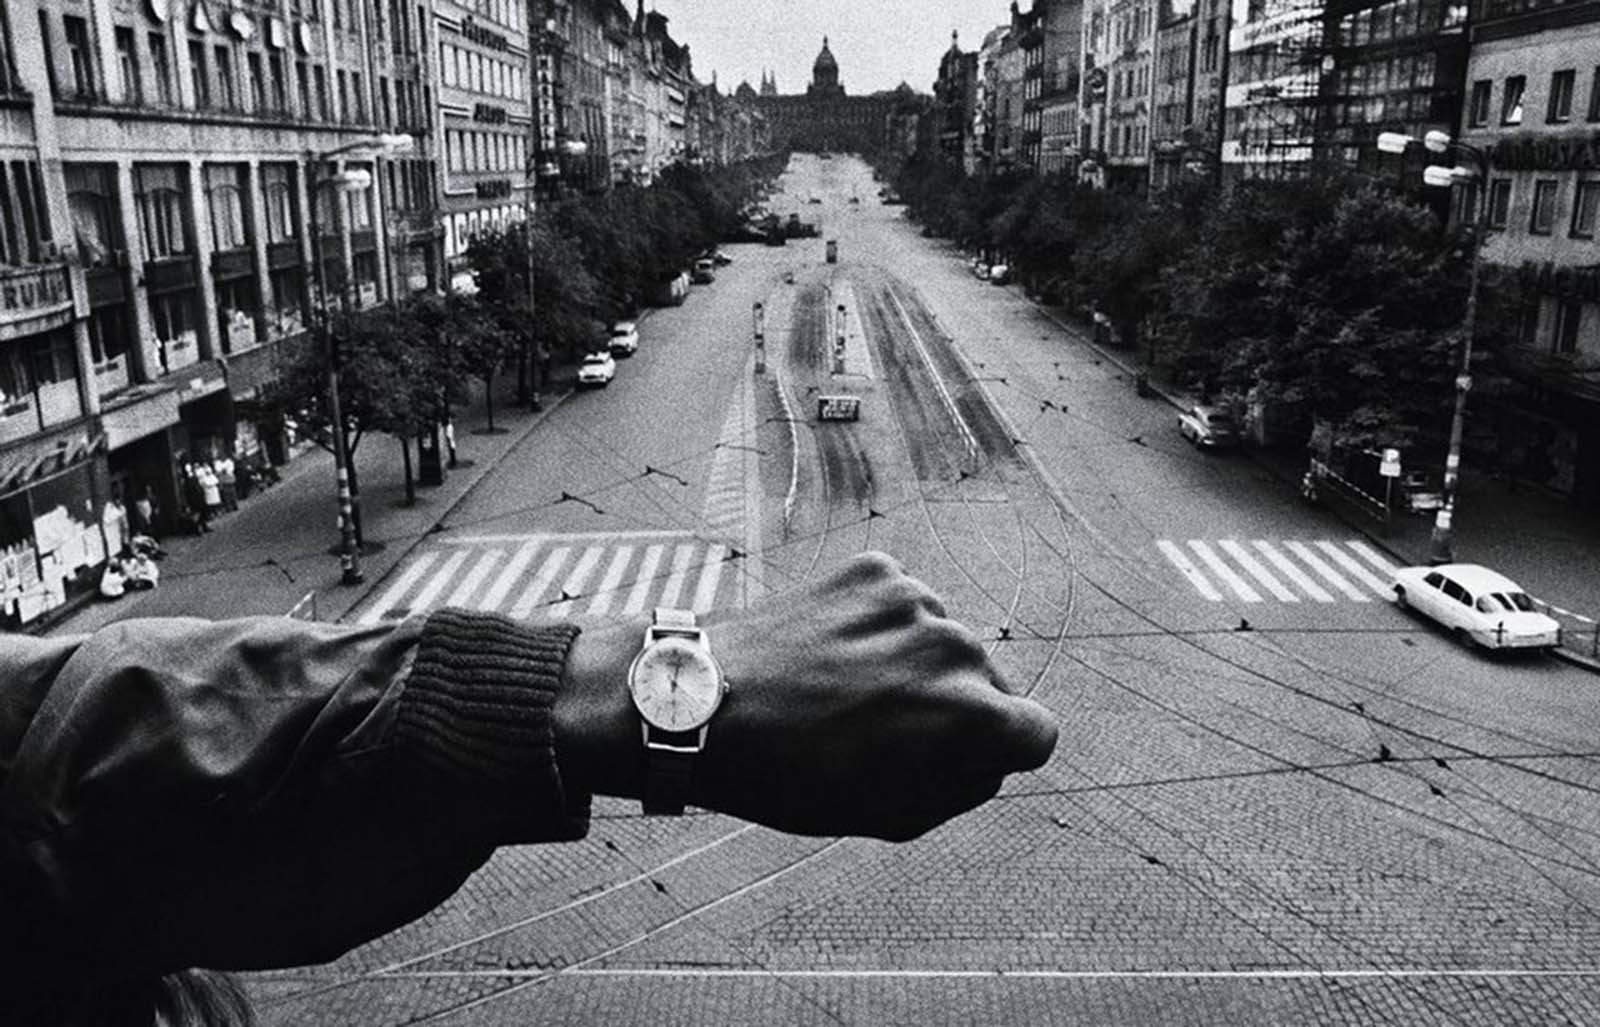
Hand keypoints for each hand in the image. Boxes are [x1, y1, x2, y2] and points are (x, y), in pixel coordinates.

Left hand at [558, 553, 1057, 840]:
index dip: (1001, 753)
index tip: (959, 756)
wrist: (702, 701)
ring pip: (941, 641)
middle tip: (879, 732)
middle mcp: (956, 646)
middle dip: (950, 707)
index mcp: (971, 714)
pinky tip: (829, 654)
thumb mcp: (890, 815)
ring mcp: (916, 599)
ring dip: (910, 664)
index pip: (1038, 731)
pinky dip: (877, 627)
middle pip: (987, 683)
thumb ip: (965, 786)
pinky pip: (901, 605)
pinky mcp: (876, 569)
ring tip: (842, 693)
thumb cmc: (790, 777)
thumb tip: (993, 754)